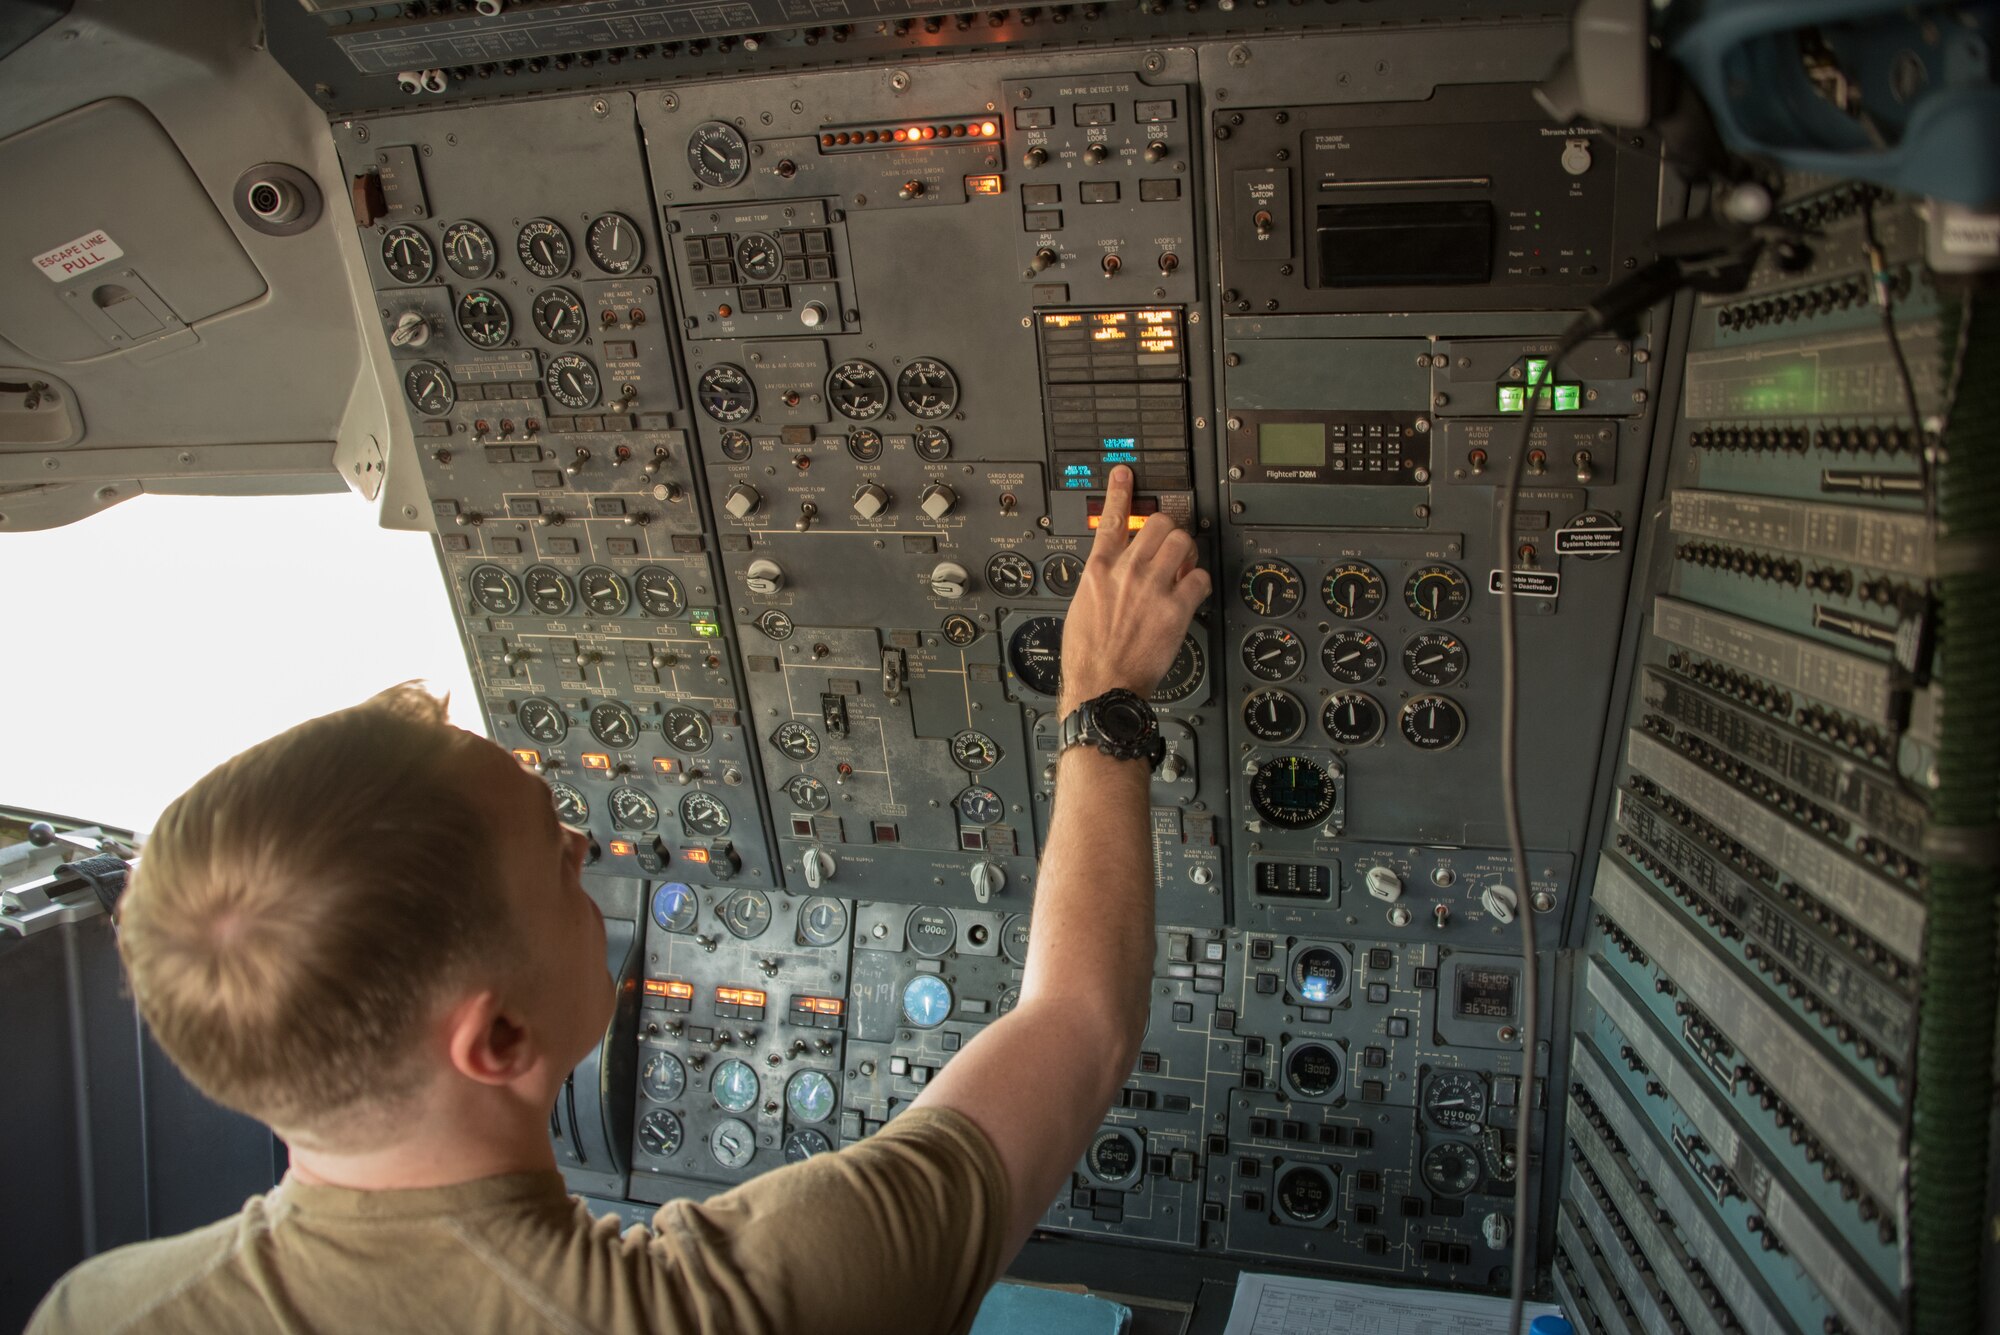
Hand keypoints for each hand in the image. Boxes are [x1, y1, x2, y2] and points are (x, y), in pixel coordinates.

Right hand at [1058, 466, 1210, 713]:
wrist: (1101, 687)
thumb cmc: (1089, 656)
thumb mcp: (1081, 608)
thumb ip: (1101, 583)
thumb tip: (1113, 573)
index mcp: (1098, 571)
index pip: (1110, 519)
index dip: (1120, 491)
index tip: (1125, 473)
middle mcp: (1126, 572)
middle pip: (1158, 523)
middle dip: (1168, 530)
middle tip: (1170, 547)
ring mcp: (1152, 588)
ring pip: (1183, 541)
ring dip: (1187, 551)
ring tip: (1183, 567)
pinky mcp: (1175, 608)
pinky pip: (1200, 578)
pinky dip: (1199, 584)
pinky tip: (1191, 595)